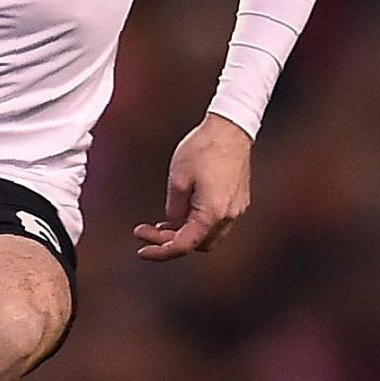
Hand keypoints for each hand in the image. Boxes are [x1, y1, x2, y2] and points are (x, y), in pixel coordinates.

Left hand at [134, 113, 252, 260]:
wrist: (230, 129)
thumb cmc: (204, 148)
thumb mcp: (177, 179)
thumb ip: (174, 207)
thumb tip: (172, 222)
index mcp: (212, 213)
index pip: (184, 245)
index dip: (160, 252)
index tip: (142, 251)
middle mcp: (228, 215)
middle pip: (197, 245)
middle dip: (170, 243)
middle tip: (145, 233)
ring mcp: (236, 208)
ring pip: (208, 236)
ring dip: (185, 235)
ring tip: (160, 225)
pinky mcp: (238, 200)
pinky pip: (216, 223)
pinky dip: (197, 224)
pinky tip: (181, 214)